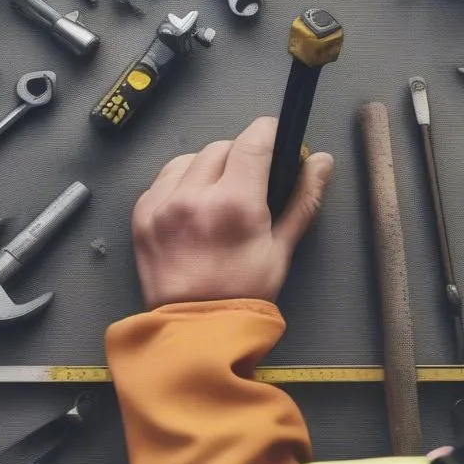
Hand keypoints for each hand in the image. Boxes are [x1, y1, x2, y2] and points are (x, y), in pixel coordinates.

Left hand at [131, 117, 333, 307]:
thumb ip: (303, 199)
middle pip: (222, 147)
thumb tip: (322, 161)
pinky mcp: (141, 215)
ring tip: (218, 194)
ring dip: (208, 167)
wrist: (195, 332)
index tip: (275, 137)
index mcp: (234, 203)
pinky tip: (193, 206)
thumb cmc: (244, 294)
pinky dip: (181, 183)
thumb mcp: (282, 249)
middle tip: (250, 181)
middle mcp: (194, 196)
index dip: (268, 132)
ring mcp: (162, 204)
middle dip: (241, 156)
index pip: (252, 141)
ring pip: (190, 159)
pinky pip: (164, 179)